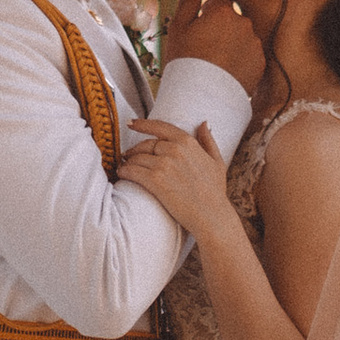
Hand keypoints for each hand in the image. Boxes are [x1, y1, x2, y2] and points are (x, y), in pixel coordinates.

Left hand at [116, 116, 236, 241]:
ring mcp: (164, 164)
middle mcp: (174, 149)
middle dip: (134, 150)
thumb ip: (208, 140)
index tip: (131, 124)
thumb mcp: (217, 161)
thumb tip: (203, 123)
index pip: (160, 127)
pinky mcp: (155, 180)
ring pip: (137, 158)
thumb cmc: (215, 192)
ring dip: (128, 162)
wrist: (211, 215)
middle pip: (146, 144)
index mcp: (187, 142)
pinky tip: (122, 174)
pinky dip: (124, 172)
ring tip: (125, 167)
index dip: (142, 124)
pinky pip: (132, 171)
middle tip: (127, 156)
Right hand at [164, 0, 262, 93]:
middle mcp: (244, 24)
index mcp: (224, 12)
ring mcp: (255, 45)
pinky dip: (241, 61)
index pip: (219, 3)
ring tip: (215, 64)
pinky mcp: (261, 64)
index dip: (207, 14)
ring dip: (233, 44)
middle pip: (233, 20)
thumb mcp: (180, 26)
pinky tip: (226, 72)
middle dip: (222, 29)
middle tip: (205, 49)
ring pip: (242, 38)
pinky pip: (250, 56)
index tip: (198, 29)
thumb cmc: (185, 59)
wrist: (200, 96)